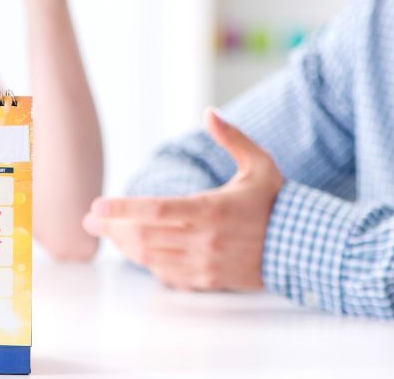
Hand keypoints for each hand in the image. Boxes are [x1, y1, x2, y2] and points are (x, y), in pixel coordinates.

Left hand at [83, 108, 285, 290]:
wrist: (303, 248)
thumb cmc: (277, 202)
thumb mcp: (260, 164)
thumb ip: (232, 138)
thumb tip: (209, 112)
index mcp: (213, 209)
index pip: (157, 210)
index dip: (123, 208)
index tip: (96, 205)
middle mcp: (205, 240)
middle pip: (144, 237)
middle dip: (111, 228)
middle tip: (90, 218)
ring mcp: (205, 264)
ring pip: (150, 258)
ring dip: (124, 245)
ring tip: (108, 231)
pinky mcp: (207, 281)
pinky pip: (166, 274)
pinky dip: (147, 262)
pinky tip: (137, 249)